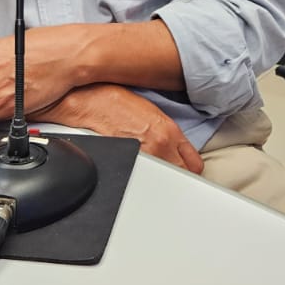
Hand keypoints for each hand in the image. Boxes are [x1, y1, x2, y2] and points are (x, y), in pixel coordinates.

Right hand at [38, 84, 203, 173]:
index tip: (185, 167)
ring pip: (164, 182)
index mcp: (169, 131)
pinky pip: (142, 181)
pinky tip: (136, 172)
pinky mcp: (126, 164)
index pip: (195, 164)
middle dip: (179, 174)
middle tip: (169, 171)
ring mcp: (143, 157)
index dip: (189, 167)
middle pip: (184, 176)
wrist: (90, 102)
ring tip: (151, 172)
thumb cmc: (115, 103)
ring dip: (161, 179)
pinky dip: (141, 180)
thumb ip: (168, 134)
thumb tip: (176, 151)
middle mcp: (160, 146)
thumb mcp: (150, 113)